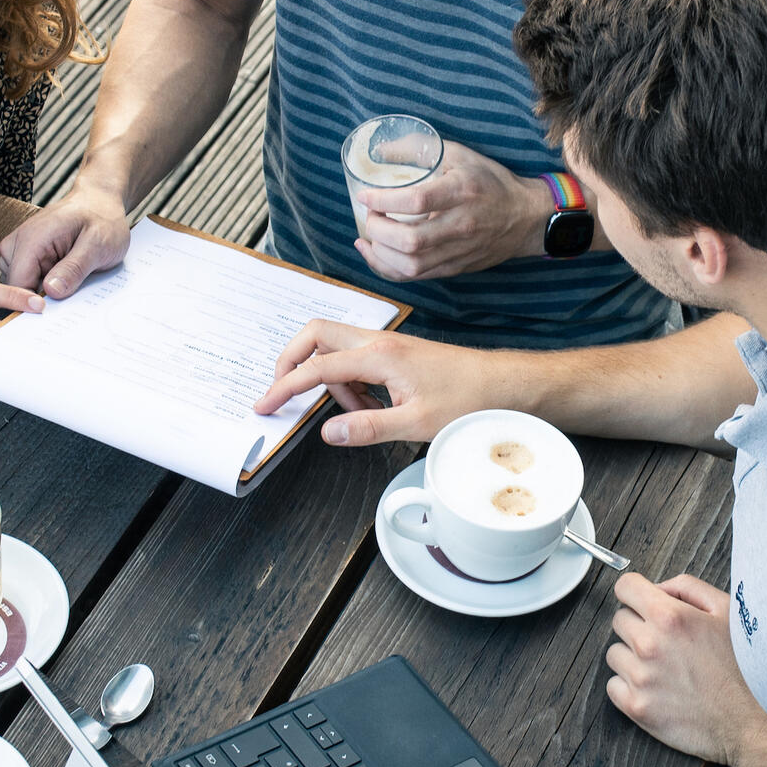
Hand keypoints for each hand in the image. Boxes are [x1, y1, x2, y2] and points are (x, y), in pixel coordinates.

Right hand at [0, 184, 132, 297]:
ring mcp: (18, 249)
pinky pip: (28, 280)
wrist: (100, 202)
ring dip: (44, 291)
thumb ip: (74, 268)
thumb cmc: (102, 219)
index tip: (55, 314)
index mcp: (32, 239)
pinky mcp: (24, 255)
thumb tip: (51, 291)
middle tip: (71, 295)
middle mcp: (17, 243)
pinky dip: (45, 284)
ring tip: (71, 280)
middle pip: (16, 288)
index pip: (17, 285)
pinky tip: (65, 277)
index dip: (34, 304)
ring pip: (21, 287)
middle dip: (41, 299)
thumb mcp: (98, 245)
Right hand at [251, 319, 508, 444]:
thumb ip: (368, 428)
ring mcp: (386, 343)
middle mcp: (378, 341)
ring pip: (335, 347)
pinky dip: (349, 381)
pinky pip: (355, 358)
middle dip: (292, 361)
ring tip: (356, 413)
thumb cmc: (468, 400)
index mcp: (378, 355)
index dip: (285, 387)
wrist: (501, 384)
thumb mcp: (415, 425)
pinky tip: (372, 407)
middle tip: (282, 392)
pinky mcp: (395, 352)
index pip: (316, 367)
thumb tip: (328, 431)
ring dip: (329, 378)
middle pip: (316, 334)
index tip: (265, 403)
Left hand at [355, 139, 551, 280]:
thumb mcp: (459, 154)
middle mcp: (461, 225)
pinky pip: (418, 276)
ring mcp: (459, 251)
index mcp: (461, 192)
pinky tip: (377, 255)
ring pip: (412, 266)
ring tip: (368, 239)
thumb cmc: (490, 182)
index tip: (365, 195)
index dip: (383, 201)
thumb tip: (380, 149)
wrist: (526, 217)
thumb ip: (419, 148)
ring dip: (380, 255)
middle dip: (378, 231)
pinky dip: (391, 269)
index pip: (416, 201)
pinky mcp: (456, 267)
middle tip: (369, 217)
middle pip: (411, 241)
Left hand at [607, 573, 766, 766]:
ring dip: (633, 657)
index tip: (644, 603)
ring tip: (665, 668)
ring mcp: (641, 678)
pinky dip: (629, 686)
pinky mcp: (637, 707)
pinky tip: (656, 688)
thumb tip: (657, 588)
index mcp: (669, 616)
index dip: (636, 593)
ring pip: (615, 653)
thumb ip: (688, 587)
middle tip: (666, 642)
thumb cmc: (744, 668)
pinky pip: (613, 685)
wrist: (753, 724)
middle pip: (619, 619)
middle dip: (639, 625)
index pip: (625, 586)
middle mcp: (649, 644)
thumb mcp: (726, 611)